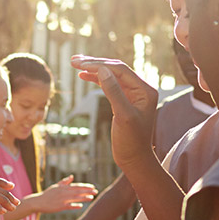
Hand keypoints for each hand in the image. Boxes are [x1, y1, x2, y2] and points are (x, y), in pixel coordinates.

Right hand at [29, 175, 97, 213]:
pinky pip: (68, 206)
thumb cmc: (47, 194)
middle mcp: (63, 192)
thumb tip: (72, 176)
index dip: (85, 186)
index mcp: (63, 187)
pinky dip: (74, 205)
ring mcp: (61, 199)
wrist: (37, 202)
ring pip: (75, 198)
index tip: (93, 186)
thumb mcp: (55, 186)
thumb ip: (64, 182)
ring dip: (84, 197)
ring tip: (92, 197)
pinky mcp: (59, 206)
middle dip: (87, 191)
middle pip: (77, 191)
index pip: (76, 186)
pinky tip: (80, 206)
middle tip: (96, 191)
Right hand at [71, 56, 157, 170]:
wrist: (134, 158)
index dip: (99, 65)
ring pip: (111, 75)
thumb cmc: (131, 140)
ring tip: (75, 65)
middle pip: (115, 69)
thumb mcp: (123, 116)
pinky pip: (109, 84)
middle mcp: (140, 89)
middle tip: (74, 60)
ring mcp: (132, 94)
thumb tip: (103, 70)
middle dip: (94, 63)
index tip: (80, 64)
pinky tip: (84, 76)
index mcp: (144, 90)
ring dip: (94, 69)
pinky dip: (96, 79)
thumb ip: (114, 92)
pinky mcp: (124, 101)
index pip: (120, 70)